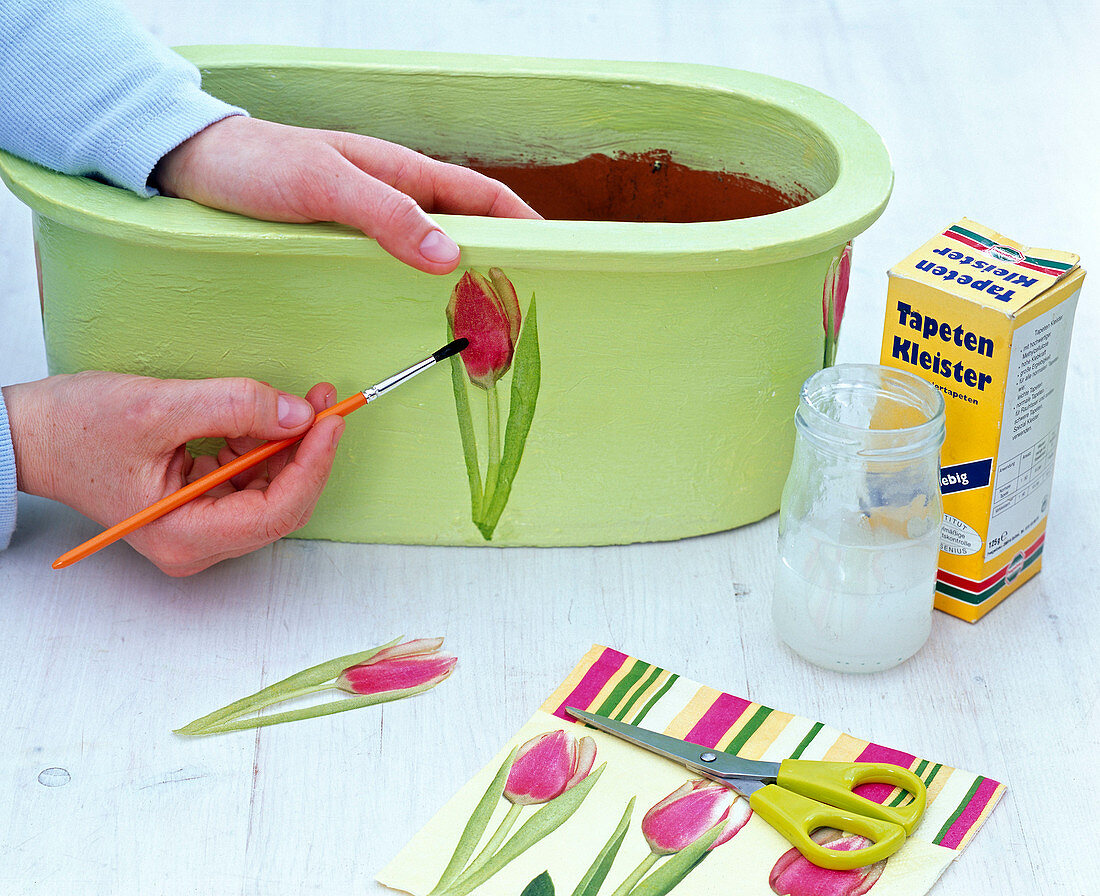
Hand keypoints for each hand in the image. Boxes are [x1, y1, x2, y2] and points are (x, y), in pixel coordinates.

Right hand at [2, 372, 344, 575]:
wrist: (34, 434)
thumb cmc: (76, 429)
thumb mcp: (159, 407)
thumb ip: (234, 408)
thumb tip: (298, 414)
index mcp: (186, 536)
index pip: (276, 510)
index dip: (312, 464)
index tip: (328, 421)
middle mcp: (197, 543)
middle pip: (281, 503)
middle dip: (307, 450)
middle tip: (324, 401)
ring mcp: (200, 528)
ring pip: (270, 489)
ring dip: (290, 445)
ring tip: (302, 399)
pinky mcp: (200, 506)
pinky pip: (250, 479)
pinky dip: (264, 445)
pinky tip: (263, 416)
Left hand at [153, 116, 540, 274]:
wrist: (195, 164)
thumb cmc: (258, 165)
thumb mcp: (324, 185)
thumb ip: (386, 214)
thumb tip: (450, 254)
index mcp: (403, 172)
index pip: (483, 195)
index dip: (522, 223)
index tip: (553, 257)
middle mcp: (396, 194)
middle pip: (467, 226)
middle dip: (500, 260)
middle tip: (518, 305)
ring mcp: (373, 218)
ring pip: (435, 249)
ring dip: (462, 278)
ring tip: (479, 319)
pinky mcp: (347, 240)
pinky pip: (400, 265)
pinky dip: (422, 286)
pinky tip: (420, 312)